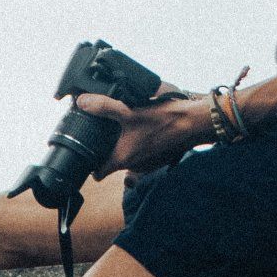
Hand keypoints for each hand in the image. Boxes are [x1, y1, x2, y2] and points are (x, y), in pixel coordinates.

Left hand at [72, 86, 210, 174]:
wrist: (194, 123)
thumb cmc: (164, 120)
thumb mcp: (129, 110)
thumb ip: (104, 107)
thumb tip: (82, 102)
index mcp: (123, 158)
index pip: (98, 174)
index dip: (89, 165)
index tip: (86, 150)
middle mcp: (134, 166)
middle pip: (112, 163)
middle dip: (106, 148)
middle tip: (103, 130)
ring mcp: (147, 163)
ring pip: (127, 157)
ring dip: (123, 144)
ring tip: (122, 125)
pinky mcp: (157, 157)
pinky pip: (141, 154)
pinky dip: (138, 143)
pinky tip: (142, 127)